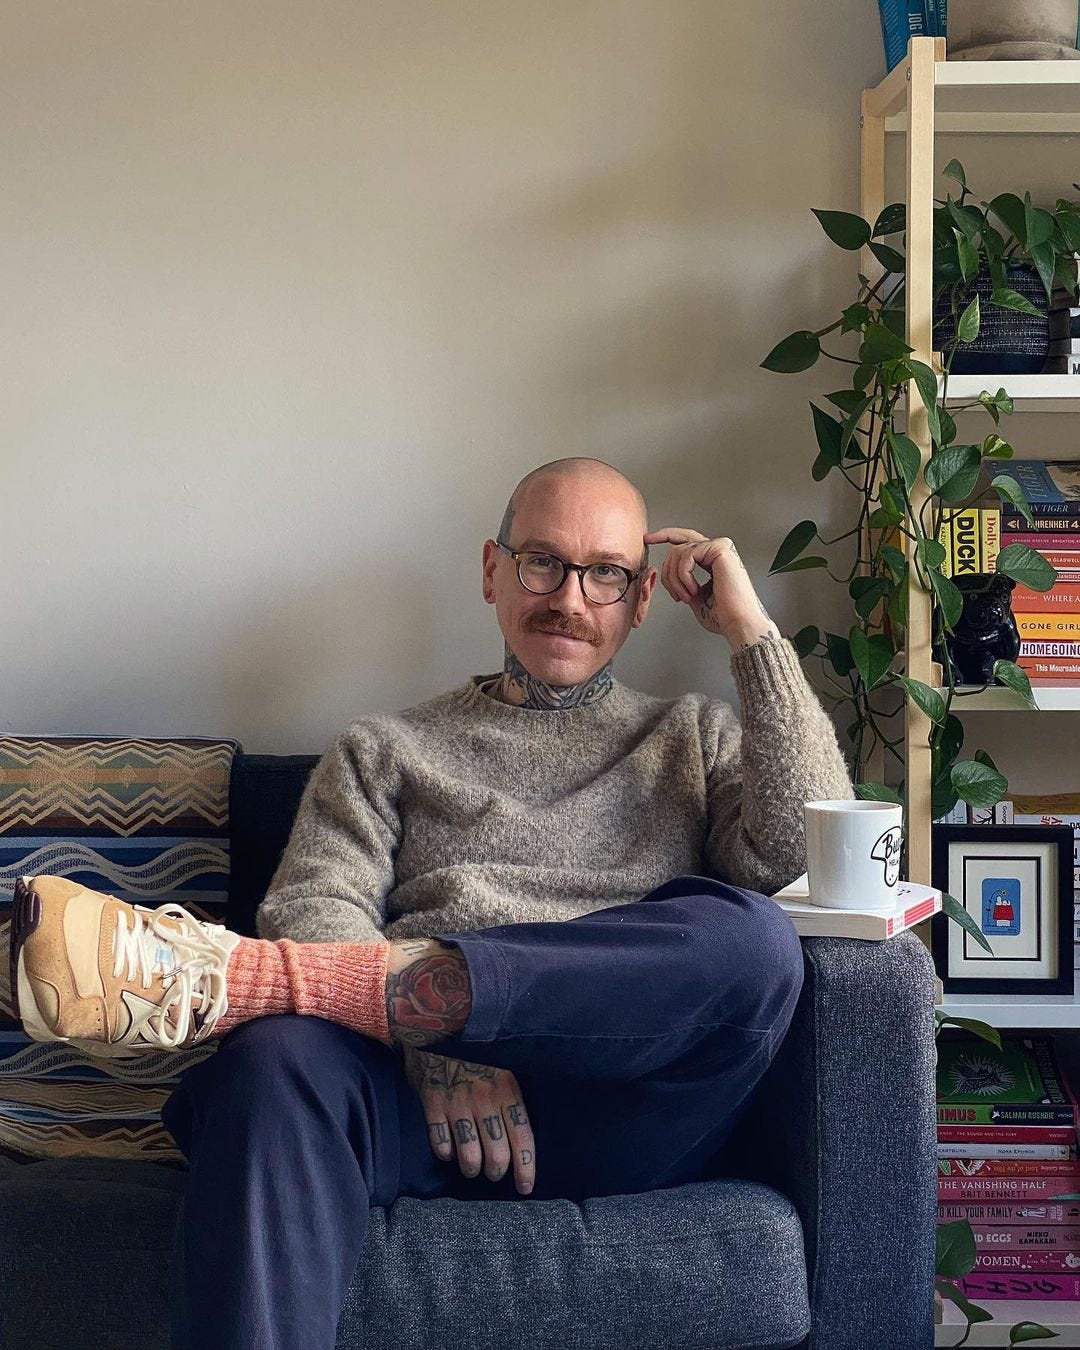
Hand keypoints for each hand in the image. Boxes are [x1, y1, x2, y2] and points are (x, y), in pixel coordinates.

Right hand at [401, 1046, 535, 1194]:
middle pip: (498, 1154)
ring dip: (471, 1168)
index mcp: (508, 1089)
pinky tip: (447, 1150)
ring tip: (471, 1168)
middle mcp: (486, 1099)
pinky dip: (444, 1153)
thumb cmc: (473, 1043)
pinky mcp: (433, 1102)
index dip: (526, 1167)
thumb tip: (517, 1122)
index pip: (523, 1137)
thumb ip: (508, 1091)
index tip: (525, 1187)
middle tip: (493, 1172)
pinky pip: (440, 1142)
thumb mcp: (500, 1061)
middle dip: (496, 1171)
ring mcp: (458, 1102)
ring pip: (469, 1155)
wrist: (439, 1019)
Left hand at [643, 526, 778, 643]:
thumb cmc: (723, 616)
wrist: (738, 623)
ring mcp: (720, 546)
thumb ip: (683, 581)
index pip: (685, 540)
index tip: (648, 539)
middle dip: (667, 572)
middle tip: (675, 595)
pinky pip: (686, 555)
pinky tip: (694, 590)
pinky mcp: (720, 548)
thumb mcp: (695, 597)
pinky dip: (683, 576)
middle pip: (677, 546)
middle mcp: (718, 549)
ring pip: (678, 552)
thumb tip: (668, 574)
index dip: (665, 536)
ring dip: (675, 580)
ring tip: (687, 597)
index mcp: (713, 559)